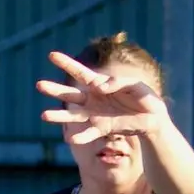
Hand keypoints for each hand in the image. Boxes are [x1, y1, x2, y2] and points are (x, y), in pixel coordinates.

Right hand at [37, 52, 168, 144]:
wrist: (154, 119)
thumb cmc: (145, 98)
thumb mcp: (136, 85)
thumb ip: (119, 83)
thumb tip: (100, 87)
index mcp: (100, 84)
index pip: (80, 72)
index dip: (66, 63)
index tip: (51, 55)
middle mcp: (93, 99)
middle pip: (70, 94)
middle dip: (54, 89)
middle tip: (39, 85)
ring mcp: (95, 114)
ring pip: (73, 115)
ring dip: (59, 115)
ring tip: (44, 115)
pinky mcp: (103, 128)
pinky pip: (89, 133)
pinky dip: (80, 137)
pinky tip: (71, 139)